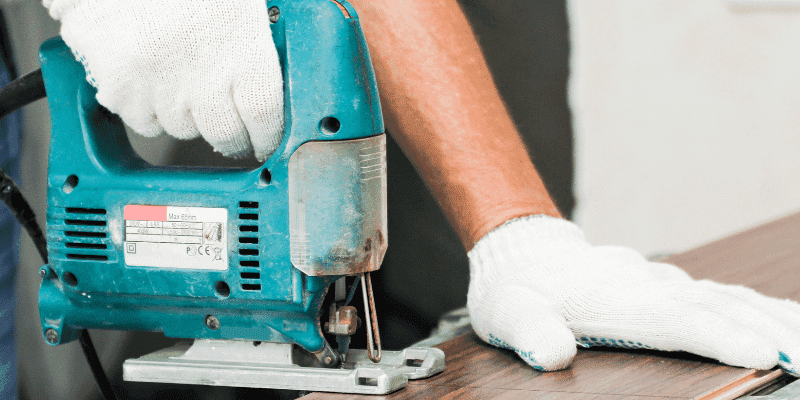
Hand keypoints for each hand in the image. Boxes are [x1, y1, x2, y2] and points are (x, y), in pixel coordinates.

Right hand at [44, 0, 283, 160]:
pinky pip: (141, 120)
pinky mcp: (120, 87)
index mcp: (245, 49)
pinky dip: (146, 108)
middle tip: (228, 126)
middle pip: (225, 133)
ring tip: (181, 81)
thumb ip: (254, 45)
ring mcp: (160, 85)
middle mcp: (205, 76)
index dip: (266, 135)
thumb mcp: (240, 4)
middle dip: (230, 135)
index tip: (264, 139)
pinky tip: (150, 79)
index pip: (265, 117)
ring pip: (182, 128)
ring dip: (186, 116)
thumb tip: (266, 81)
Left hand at [468, 215, 799, 374]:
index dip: (716, 334)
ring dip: (771, 317)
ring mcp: (658, 281)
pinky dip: (757, 306)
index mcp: (611, 294)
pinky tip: (785, 318)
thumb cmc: (517, 289)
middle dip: (765, 330)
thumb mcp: (508, 312)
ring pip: (725, 296)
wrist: (522, 251)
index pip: (672, 317)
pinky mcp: (664, 284)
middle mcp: (643, 284)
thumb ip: (529, 331)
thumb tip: (550, 355)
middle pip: (714, 305)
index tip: (761, 353)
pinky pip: (719, 294)